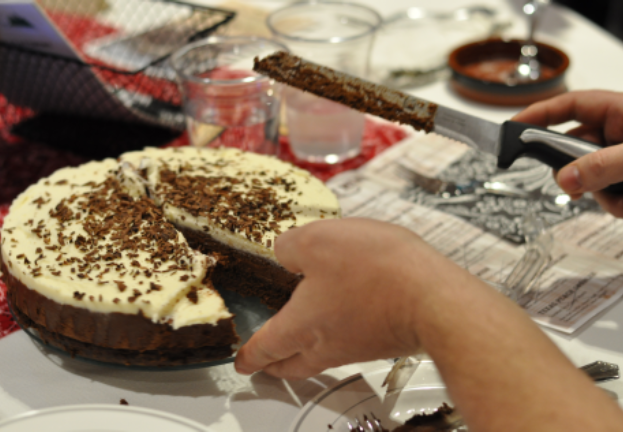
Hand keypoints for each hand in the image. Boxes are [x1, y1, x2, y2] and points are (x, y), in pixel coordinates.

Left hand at [234, 218, 463, 379]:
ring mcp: (358, 344)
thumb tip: (284, 250)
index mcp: (301, 326)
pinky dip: (338, 333)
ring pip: (321, 356)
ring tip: (303, 335)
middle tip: (267, 363)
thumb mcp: (317, 241)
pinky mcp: (383, 337)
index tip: (241, 363)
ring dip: (307, 350)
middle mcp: (328, 344)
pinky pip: (351, 341)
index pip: (264, 350)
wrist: (434, 297)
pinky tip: (346, 310)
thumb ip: (290, 246)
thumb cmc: (378, 272)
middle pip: (293, 366)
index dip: (248, 357)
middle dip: (276, 366)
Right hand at [512, 90, 622, 215]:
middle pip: (573, 146)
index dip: (539, 113)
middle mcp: (619, 131)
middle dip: (572, 170)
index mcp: (621, 111)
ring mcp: (621, 156)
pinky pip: (606, 191)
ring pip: (589, 174)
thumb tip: (565, 178)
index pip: (570, 105)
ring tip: (622, 198)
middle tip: (571, 185)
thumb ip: (603, 166)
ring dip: (600, 192)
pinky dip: (614, 202)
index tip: (512, 128)